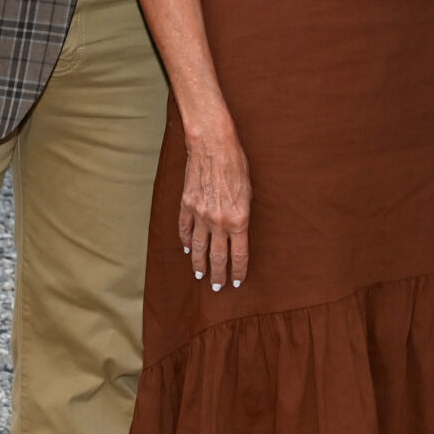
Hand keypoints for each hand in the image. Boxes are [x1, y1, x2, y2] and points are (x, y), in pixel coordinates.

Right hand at [176, 127, 250, 288]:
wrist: (213, 146)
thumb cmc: (236, 165)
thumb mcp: (249, 192)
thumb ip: (243, 215)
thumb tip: (240, 231)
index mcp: (238, 220)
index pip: (238, 255)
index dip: (238, 271)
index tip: (237, 282)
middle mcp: (218, 222)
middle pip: (217, 257)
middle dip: (218, 275)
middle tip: (218, 288)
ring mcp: (200, 215)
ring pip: (197, 248)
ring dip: (199, 264)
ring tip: (200, 276)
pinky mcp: (186, 205)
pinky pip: (184, 229)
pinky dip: (184, 241)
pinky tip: (185, 249)